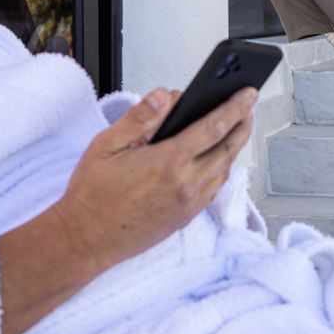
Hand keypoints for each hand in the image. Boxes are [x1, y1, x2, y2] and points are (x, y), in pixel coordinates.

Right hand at [54, 85, 256, 273]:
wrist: (84, 240)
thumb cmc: (92, 193)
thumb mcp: (107, 145)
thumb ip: (140, 117)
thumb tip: (166, 95)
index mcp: (168, 162)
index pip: (214, 127)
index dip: (236, 107)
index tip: (248, 93)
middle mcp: (185, 185)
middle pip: (229, 149)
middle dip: (243, 124)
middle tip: (249, 106)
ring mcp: (188, 204)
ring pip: (223, 170)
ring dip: (233, 148)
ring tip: (233, 128)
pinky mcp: (185, 218)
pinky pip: (213, 189)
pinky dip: (220, 170)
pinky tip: (214, 159)